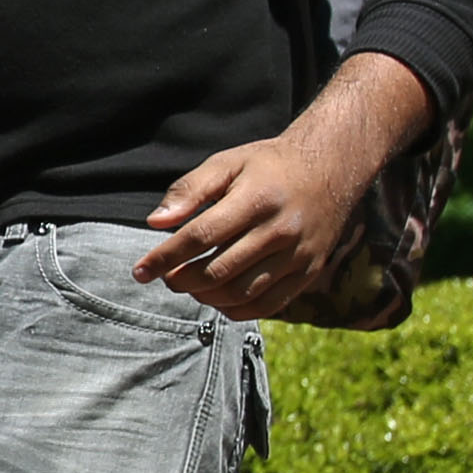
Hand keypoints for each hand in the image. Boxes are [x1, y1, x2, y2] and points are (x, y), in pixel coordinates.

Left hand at [135, 53, 434, 317]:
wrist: (332, 168)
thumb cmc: (269, 166)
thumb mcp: (228, 163)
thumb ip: (190, 190)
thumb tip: (155, 222)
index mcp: (256, 199)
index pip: (201, 236)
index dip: (165, 257)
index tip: (140, 271)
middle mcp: (281, 230)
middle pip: (219, 270)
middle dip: (183, 280)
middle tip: (167, 277)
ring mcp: (298, 255)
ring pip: (243, 293)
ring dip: (207, 297)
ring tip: (189, 286)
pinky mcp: (309, 272)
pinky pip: (269, 305)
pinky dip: (237, 310)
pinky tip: (218, 299)